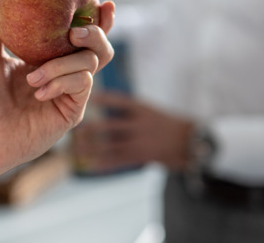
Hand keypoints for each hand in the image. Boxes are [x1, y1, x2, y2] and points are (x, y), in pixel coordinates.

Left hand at [0, 0, 114, 223]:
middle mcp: (64, 75)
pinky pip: (83, 84)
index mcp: (48, 59)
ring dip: (63, 64)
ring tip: (33, 76)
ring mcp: (70, 94)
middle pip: (99, 48)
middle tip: (76, 31)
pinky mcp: (72, 112)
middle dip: (96, 33)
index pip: (80, 36)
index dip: (98, 19)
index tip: (103, 2)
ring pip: (92, 63)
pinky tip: (39, 92)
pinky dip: (62, 81)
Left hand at [72, 93, 193, 171]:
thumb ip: (128, 107)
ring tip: (76, 148)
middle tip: (75, 128)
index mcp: (142, 110)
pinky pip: (118, 161)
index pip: (120, 102)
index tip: (87, 99)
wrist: (188, 143)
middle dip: (92, 128)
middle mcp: (140, 126)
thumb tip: (99, 97)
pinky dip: (104, 163)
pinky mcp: (140, 157)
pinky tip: (90, 165)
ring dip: (92, 148)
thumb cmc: (164, 123)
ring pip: (111, 146)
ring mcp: (140, 142)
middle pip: (111, 126)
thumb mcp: (149, 109)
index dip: (103, 99)